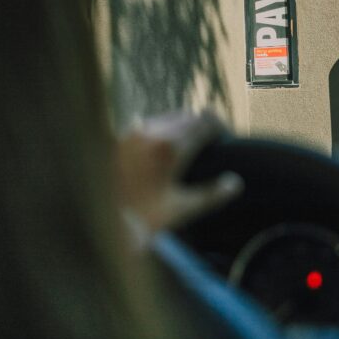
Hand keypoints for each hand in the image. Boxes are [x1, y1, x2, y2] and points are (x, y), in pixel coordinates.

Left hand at [116, 112, 241, 233]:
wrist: (103, 222)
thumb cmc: (145, 218)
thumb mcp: (183, 209)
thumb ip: (212, 195)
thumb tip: (236, 183)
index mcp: (171, 147)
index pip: (205, 123)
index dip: (219, 128)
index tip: (225, 137)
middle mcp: (152, 133)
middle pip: (187, 117)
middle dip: (201, 126)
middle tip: (210, 141)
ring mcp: (134, 133)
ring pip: (168, 118)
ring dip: (182, 126)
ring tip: (189, 144)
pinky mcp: (121, 138)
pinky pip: (148, 124)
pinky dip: (161, 130)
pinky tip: (163, 147)